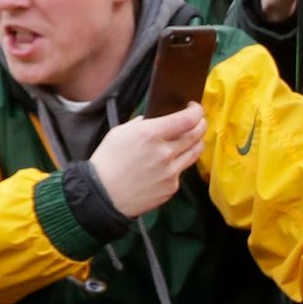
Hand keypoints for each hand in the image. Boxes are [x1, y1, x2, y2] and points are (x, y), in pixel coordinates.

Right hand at [90, 104, 206, 218]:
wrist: (102, 195)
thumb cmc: (108, 160)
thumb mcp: (120, 132)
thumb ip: (143, 123)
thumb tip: (159, 118)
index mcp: (150, 134)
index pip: (188, 119)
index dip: (196, 111)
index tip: (194, 108)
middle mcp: (165, 152)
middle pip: (196, 134)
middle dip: (200, 124)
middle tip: (197, 121)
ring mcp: (171, 171)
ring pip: (195, 151)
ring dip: (196, 142)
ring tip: (191, 138)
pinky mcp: (172, 187)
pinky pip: (182, 170)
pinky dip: (178, 163)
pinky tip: (168, 163)